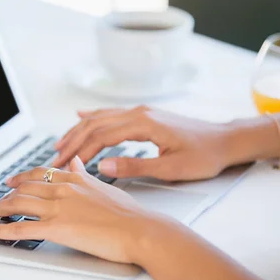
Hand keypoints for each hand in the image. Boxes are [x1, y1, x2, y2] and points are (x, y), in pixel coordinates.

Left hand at [0, 156, 158, 264]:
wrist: (140, 229)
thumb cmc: (129, 213)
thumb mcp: (105, 186)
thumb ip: (84, 174)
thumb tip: (73, 162)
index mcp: (74, 179)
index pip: (39, 174)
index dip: (21, 178)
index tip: (11, 182)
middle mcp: (62, 189)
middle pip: (24, 189)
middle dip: (5, 196)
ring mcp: (57, 208)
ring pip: (17, 205)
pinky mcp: (56, 228)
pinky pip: (19, 229)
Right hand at [52, 106, 232, 181]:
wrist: (225, 140)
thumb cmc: (203, 156)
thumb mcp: (171, 168)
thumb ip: (135, 166)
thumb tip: (102, 166)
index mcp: (144, 124)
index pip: (101, 136)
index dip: (79, 152)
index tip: (64, 166)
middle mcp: (139, 112)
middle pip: (95, 124)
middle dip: (72, 142)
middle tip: (54, 159)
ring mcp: (141, 111)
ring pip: (100, 118)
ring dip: (78, 131)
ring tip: (59, 145)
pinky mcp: (144, 115)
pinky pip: (111, 113)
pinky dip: (93, 117)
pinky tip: (80, 117)